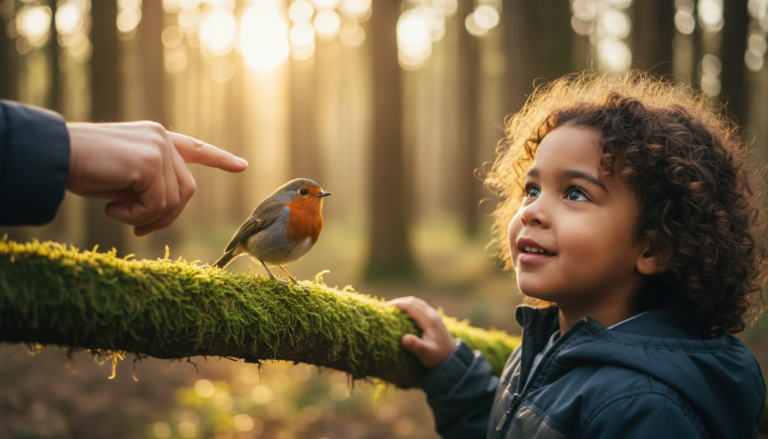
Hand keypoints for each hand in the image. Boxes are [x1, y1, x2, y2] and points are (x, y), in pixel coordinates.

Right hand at [65, 122, 247, 235]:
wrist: (54, 155)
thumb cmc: (82, 168)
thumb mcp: (123, 178)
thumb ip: (150, 185)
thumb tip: (164, 211)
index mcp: (156, 138)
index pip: (195, 148)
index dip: (219, 158)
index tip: (242, 166)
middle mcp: (162, 139)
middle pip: (186, 191)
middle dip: (166, 216)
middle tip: (139, 229)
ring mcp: (159, 149)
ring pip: (174, 201)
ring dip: (148, 216)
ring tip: (118, 212)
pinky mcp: (151, 162)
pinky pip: (158, 204)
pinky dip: (137, 215)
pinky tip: (113, 208)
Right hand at [390, 296, 454, 368]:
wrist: (452, 357)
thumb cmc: (438, 357)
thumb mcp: (426, 354)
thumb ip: (416, 346)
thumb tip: (404, 339)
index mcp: (429, 320)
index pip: (411, 306)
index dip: (398, 305)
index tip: (386, 308)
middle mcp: (432, 314)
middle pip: (413, 301)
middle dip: (399, 302)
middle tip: (386, 308)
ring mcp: (433, 315)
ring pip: (417, 302)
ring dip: (404, 303)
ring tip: (392, 309)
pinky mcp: (433, 318)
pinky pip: (419, 307)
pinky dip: (409, 306)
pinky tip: (403, 313)